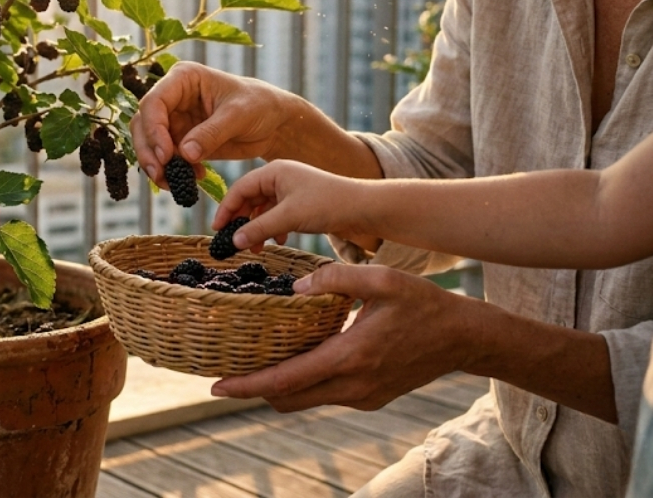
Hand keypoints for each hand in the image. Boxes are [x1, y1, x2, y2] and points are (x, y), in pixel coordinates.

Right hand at [130, 63, 297, 187]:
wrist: (273, 123)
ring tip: (174, 182)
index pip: (154, 101)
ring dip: (156, 165)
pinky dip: (171, 172)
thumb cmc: (260, 105)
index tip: (166, 154)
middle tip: (161, 174)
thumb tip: (184, 153)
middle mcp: (173, 97)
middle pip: (143, 123)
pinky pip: (164, 158)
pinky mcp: (179, 140)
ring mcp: (174, 119)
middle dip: (149, 151)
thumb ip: (211, 133)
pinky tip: (191, 179)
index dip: (154, 129)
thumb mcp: (238, 116)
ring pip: (148, 143)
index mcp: (184, 78)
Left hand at [209, 264, 479, 411]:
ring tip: (254, 363)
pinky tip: (294, 358)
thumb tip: (296, 286)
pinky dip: (302, 384)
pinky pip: (324, 395)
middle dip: (254, 388)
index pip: (286, 380)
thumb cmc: (424, 303)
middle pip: (287, 399)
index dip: (247, 384)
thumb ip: (336, 278)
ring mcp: (362, 396)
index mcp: (350, 357)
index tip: (215, 384)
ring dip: (278, 387)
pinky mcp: (370, 397)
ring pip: (304, 400)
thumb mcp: (382, 279)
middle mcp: (353, 385)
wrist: (464, 338)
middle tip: (225, 371)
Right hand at [212, 160, 366, 244]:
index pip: (239, 188)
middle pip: (249, 199)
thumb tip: (232, 242)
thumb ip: (258, 229)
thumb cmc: (327, 204)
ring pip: (263, 210)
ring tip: (257, 248)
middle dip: (242, 221)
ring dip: (258, 228)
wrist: (363, 208)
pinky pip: (277, 215)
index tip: (217, 230)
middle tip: (234, 242)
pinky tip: (280, 241)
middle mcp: (280, 177)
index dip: (226, 209)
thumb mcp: (288, 217)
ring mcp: (290, 190)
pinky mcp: (300, 203)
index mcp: (273, 171)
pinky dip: (273, 228)